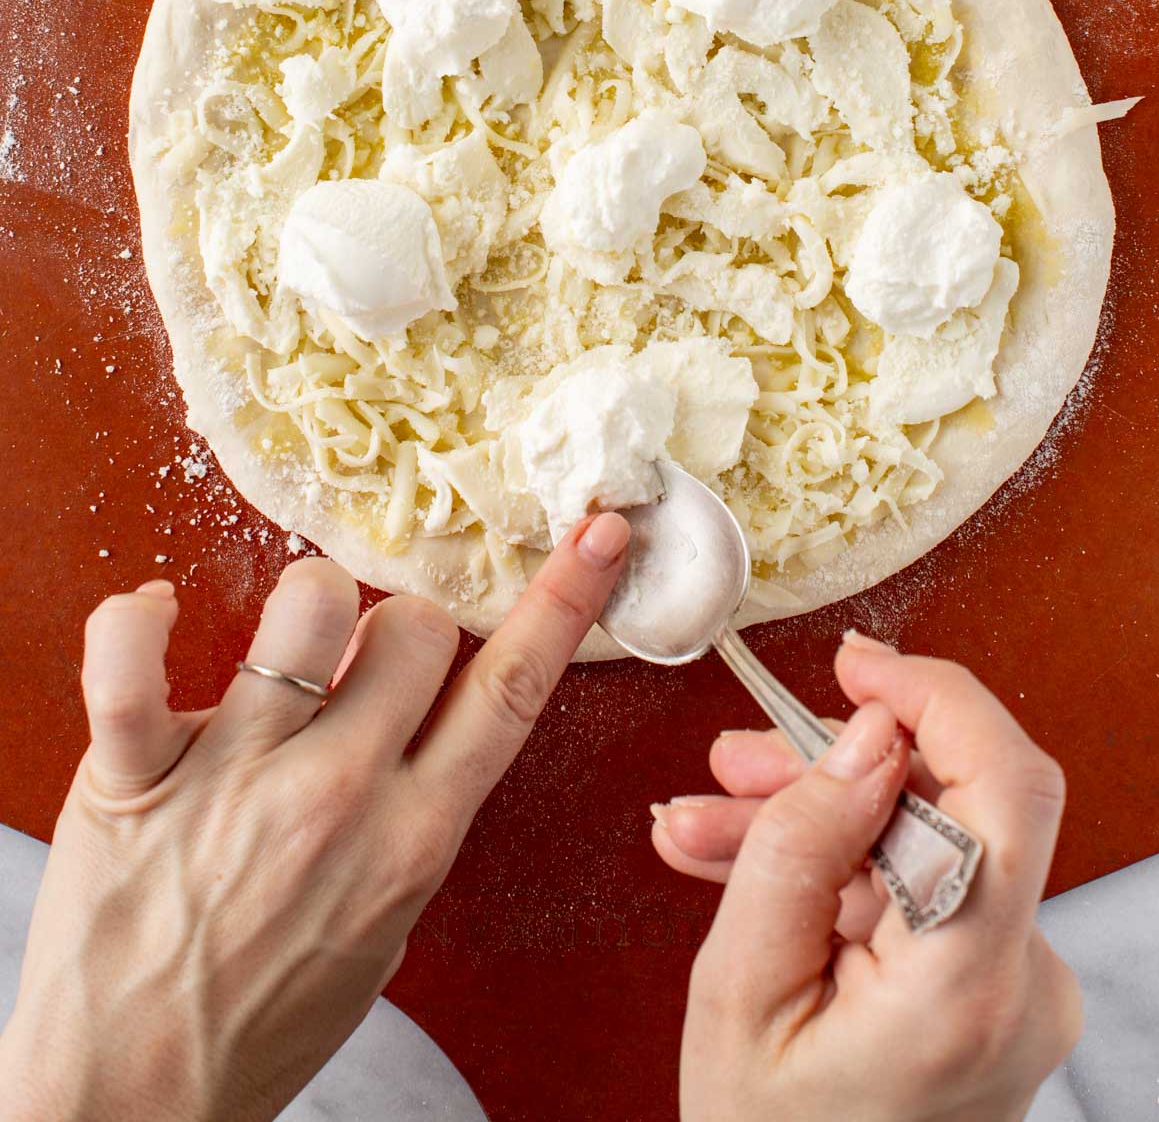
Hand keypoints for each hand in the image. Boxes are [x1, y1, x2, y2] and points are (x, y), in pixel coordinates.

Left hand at [0, 510, 629, 1121]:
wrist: (136, 1104)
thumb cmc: (260, 1018)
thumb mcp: (383, 928)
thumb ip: (411, 810)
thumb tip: (418, 699)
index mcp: (410, 839)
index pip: (510, 693)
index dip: (562, 601)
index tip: (593, 533)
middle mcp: (333, 796)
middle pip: (413, 625)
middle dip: (400, 625)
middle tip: (361, 663)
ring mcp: (233, 779)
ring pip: (306, 603)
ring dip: (304, 607)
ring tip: (277, 654)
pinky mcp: (134, 775)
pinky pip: (126, 659)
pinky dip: (134, 621)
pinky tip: (151, 617)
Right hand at [654, 635, 1081, 1121]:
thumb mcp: (741, 993)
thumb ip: (797, 849)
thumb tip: (863, 735)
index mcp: (965, 986)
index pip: (1008, 787)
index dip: (940, 696)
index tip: (861, 664)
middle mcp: (1019, 985)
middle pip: (948, 803)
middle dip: (828, 766)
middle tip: (730, 760)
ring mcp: (1015, 993)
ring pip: (919, 842)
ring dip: (813, 821)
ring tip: (709, 826)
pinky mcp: (995, 994)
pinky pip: (920, 890)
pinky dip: (839, 872)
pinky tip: (750, 871)